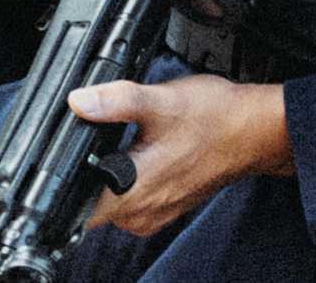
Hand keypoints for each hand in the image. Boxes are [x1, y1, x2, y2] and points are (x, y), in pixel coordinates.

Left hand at [69, 74, 292, 236]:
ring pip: (108, 202)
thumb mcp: (162, 101)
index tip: (67, 152)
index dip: (61, 180)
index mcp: (134, 191)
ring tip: (126, 141)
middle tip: (106, 136)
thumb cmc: (216, 119)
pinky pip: (129, 201)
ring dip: (106, 176)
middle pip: (87, 204)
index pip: (74, 206)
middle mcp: (141, 212)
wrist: (254, 131)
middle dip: (87, 171)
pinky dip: (126, 179)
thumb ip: (116, 101)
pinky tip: (140, 152)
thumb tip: (79, 101)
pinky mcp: (163, 207)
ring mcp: (153, 213)